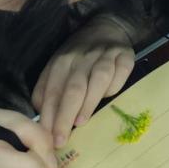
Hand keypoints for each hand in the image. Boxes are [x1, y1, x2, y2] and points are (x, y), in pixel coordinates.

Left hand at [32, 16, 135, 147]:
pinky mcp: (124, 56)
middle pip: (72, 88)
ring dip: (88, 102)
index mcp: (61, 62)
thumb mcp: (58, 68)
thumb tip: (44, 118)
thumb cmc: (79, 57)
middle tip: (61, 140)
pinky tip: (108, 99)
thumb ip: (48, 90)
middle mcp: (81, 58)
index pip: (52, 90)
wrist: (105, 27)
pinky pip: (120, 73)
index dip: (49, 115)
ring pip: (96, 80)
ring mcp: (104, 56)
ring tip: (80, 123)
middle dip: (64, 116)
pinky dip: (114, 86)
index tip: (46, 138)